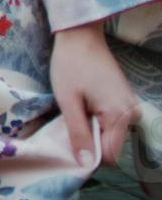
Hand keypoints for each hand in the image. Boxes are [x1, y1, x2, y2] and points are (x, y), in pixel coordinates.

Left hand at [52, 21, 139, 165]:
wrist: (81, 36)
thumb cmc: (70, 65)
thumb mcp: (68, 101)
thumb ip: (78, 133)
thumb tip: (86, 163)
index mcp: (120, 116)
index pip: (109, 155)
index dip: (88, 153)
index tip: (70, 139)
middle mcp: (132, 114)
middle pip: (110, 145)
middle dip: (89, 139)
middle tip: (70, 119)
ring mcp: (130, 107)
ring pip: (110, 134)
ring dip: (92, 128)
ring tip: (77, 108)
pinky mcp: (125, 101)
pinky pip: (111, 122)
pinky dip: (96, 119)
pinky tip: (84, 103)